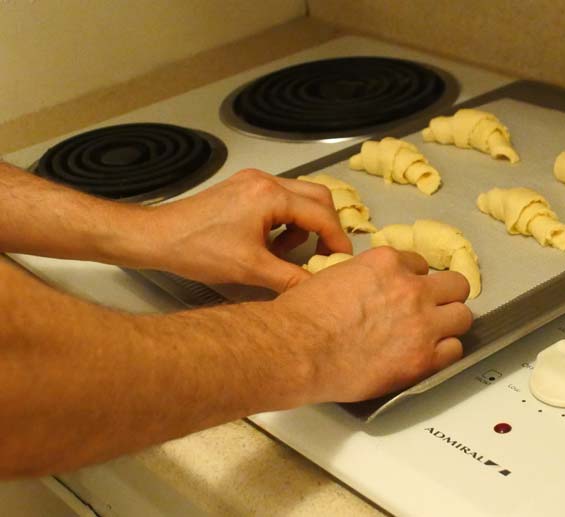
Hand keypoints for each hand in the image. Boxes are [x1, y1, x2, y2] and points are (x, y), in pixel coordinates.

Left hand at [147, 169, 351, 291]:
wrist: (156, 236)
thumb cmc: (197, 249)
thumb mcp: (250, 269)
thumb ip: (290, 277)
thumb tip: (318, 288)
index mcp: (270, 195)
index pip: (321, 214)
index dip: (337, 240)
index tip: (341, 260)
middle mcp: (266, 181)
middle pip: (318, 197)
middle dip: (325, 227)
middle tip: (323, 254)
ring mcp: (254, 182)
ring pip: (300, 198)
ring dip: (302, 225)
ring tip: (284, 252)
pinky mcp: (244, 188)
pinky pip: (280, 200)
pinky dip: (285, 221)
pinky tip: (269, 243)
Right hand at [252, 246, 471, 404]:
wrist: (296, 348)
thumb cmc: (303, 316)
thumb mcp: (336, 275)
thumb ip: (366, 278)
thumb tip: (372, 290)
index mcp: (388, 263)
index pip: (421, 265)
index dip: (414, 281)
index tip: (406, 294)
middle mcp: (411, 288)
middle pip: (456, 286)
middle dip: (444, 297)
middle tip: (431, 311)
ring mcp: (421, 323)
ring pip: (462, 316)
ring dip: (449, 325)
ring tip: (432, 336)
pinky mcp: (422, 357)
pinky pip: (455, 350)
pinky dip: (443, 354)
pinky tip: (427, 356)